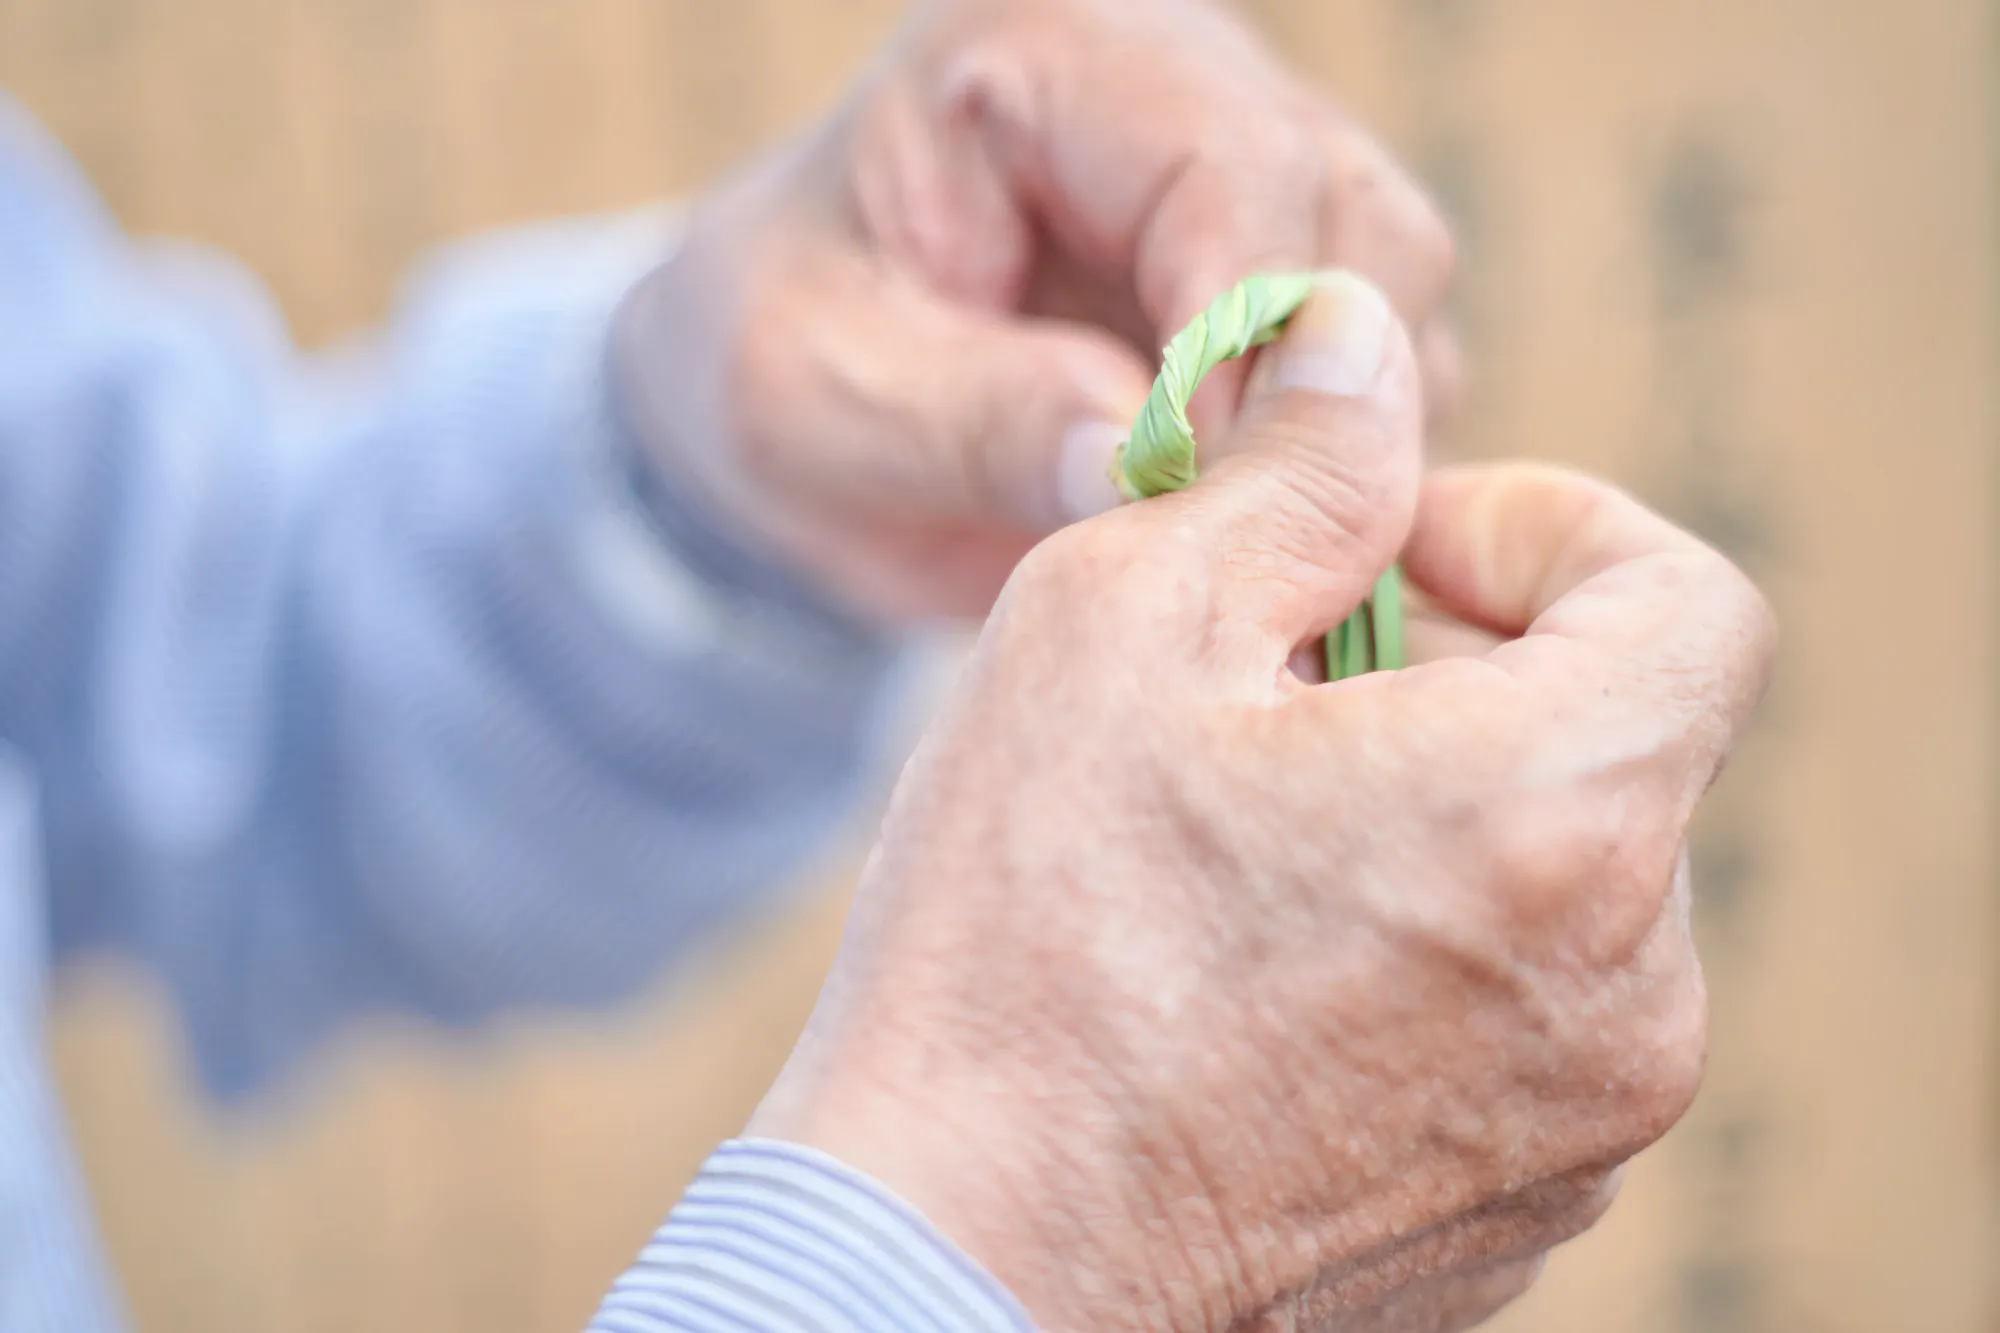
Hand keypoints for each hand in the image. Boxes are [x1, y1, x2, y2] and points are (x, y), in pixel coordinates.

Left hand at [616, 0, 1454, 620]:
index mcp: (1045, 54)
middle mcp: (1182, 89)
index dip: (1244, 338)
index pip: (1230, 167)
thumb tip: (1143, 467)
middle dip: (1309, 401)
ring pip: (1399, 309)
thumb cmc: (774, 362)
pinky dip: (1338, 468)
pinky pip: (1384, 382)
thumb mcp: (813, 400)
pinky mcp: (1286, 286)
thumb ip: (973, 421)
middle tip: (1223, 541)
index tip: (1199, 489)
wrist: (795, 393)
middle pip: (1365, 229)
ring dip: (1334, 444)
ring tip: (1215, 543)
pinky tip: (1240, 531)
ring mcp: (1252, 184)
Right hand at [748, 279, 1775, 1329]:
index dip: (1546, 531)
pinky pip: (1523, 1018)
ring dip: (1435, 817)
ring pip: (1563, 884)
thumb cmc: (1016, 941)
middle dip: (1458, 675)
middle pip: (1609, 743)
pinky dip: (1427, 956)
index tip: (1397, 557)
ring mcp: (1585, 1122)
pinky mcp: (1520, 1210)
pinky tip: (1255, 978)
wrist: (955, 1256)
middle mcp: (1628, 990)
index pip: (1688, 597)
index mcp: (1554, 817)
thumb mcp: (1119, 625)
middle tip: (1264, 691)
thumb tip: (1358, 342)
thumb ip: (1292, 471)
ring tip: (1240, 848)